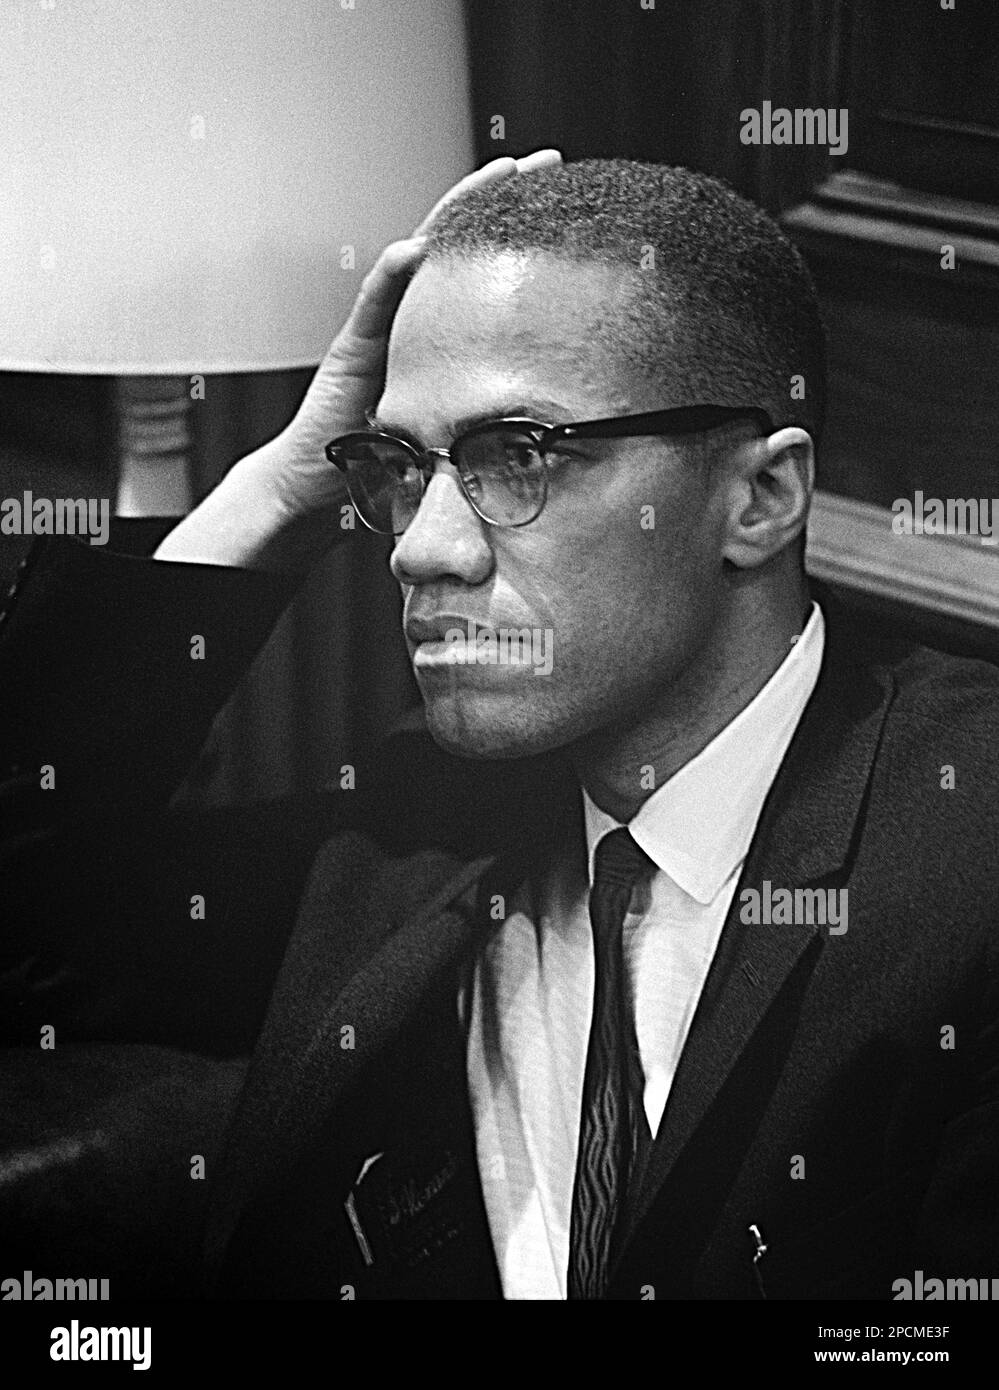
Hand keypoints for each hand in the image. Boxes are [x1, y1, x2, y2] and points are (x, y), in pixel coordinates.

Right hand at [155, 149, 562, 570]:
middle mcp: (409, 315)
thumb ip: (491, 407)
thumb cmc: (388, 460)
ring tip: (494, 176)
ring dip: (454, 213)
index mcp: (438, 330)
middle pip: (458, 241)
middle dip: (500, 197)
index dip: (519, 231)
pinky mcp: (350, 348)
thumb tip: (556, 413)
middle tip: (546, 161)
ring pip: (419, 254)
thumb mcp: (455, 425)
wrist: (319, 482)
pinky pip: (372, 302)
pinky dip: (392, 272)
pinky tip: (415, 247)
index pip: (482, 265)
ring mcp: (377, 325)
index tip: (563, 199)